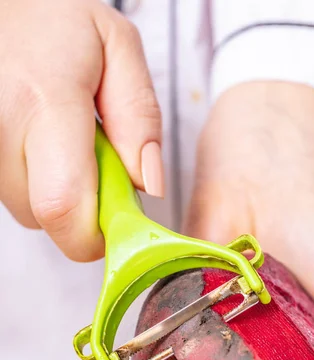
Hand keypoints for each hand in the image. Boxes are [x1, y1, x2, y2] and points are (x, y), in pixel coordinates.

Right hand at [0, 0, 162, 260]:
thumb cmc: (56, 21)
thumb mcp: (118, 49)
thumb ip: (140, 119)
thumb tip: (148, 185)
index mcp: (44, 103)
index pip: (63, 205)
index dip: (94, 233)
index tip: (120, 221)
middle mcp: (1, 131)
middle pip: (49, 218)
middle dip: (87, 211)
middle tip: (99, 165)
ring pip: (31, 212)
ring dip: (61, 194)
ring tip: (66, 144)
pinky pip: (16, 196)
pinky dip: (40, 183)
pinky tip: (45, 147)